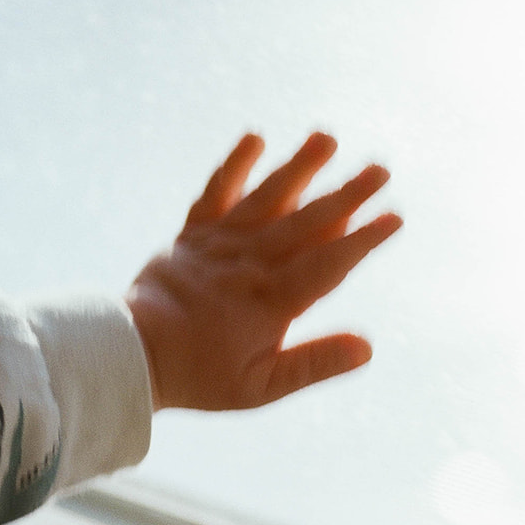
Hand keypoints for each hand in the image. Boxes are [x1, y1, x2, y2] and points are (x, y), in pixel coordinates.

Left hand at [126, 132, 400, 410]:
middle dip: (347, 195)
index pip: (329, 263)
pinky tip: (255, 137)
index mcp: (272, 300)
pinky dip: (235, 165)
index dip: (364, 239)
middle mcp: (250, 262)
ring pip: (267, 197)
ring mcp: (220, 243)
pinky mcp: (191, 233)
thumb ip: (315, 364)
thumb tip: (368, 347)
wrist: (131, 353)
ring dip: (299, 167)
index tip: (393, 217)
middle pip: (307, 222)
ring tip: (325, 138)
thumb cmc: (199, 376)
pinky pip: (216, 192)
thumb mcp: (262, 387)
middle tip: (379, 169)